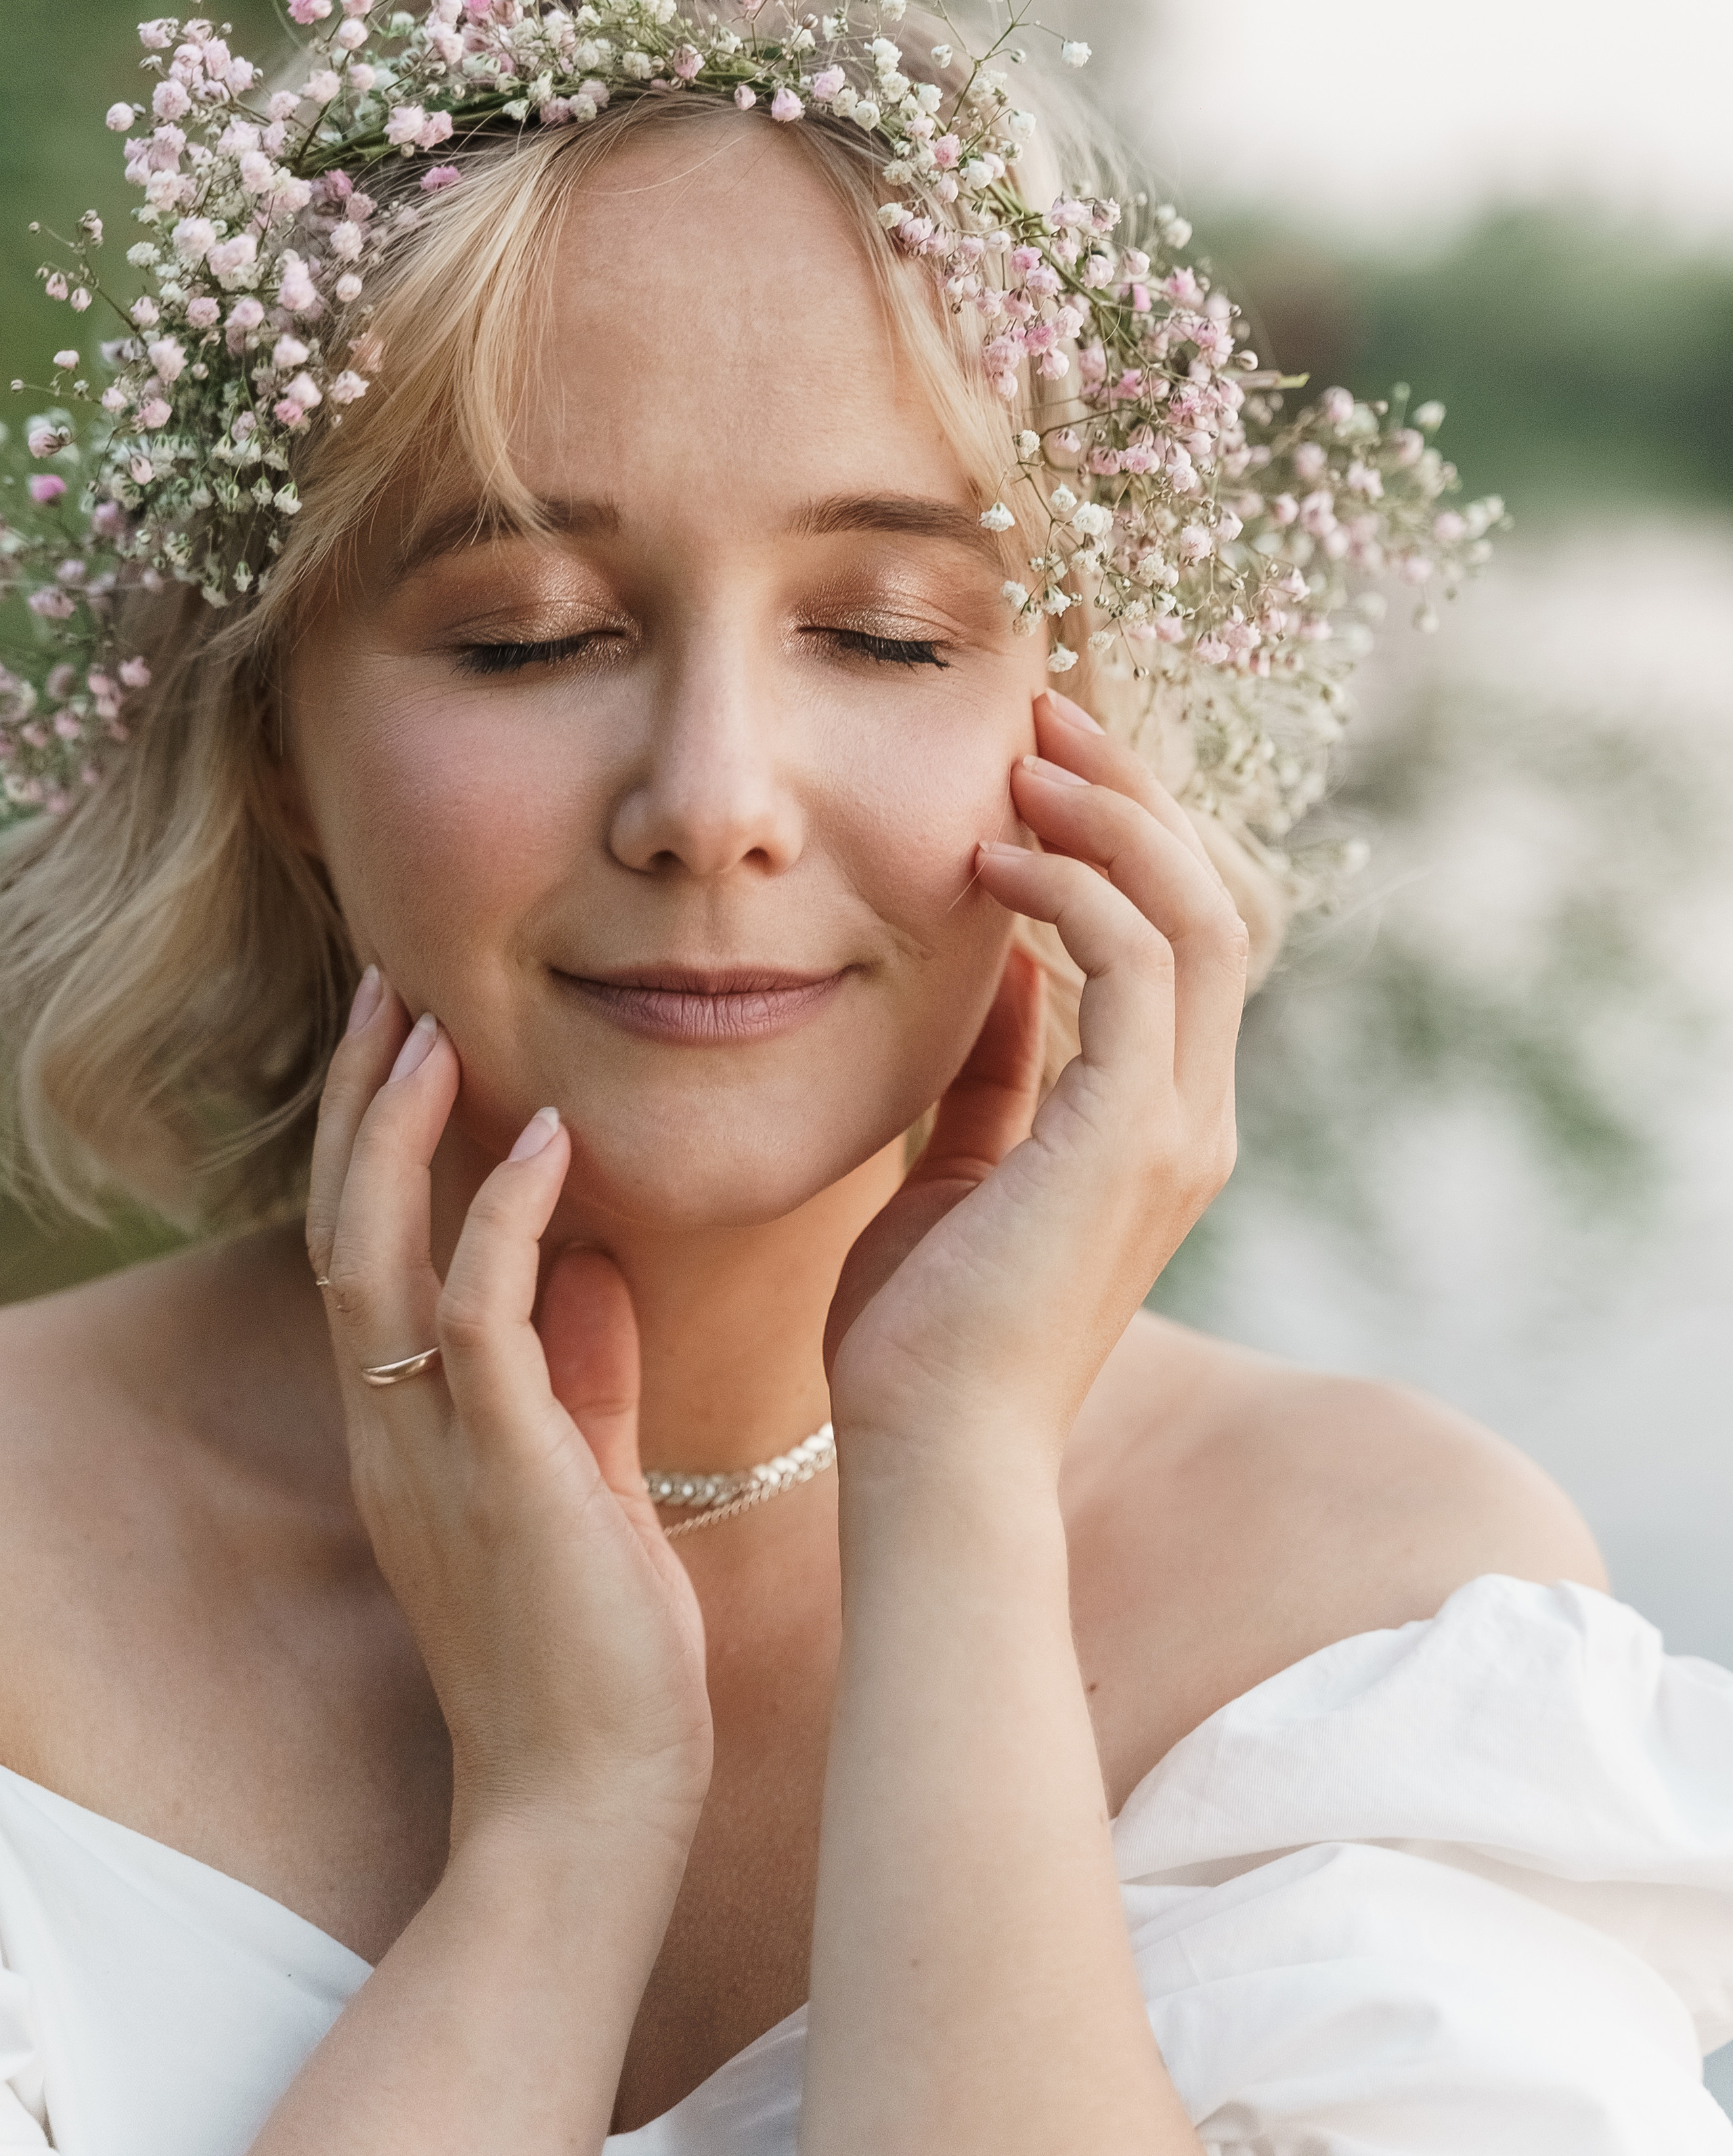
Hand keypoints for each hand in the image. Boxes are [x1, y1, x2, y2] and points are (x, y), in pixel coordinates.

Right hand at [305, 979, 711, 1851]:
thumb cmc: (598, 1656)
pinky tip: (540, 1136)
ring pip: (373, 1251)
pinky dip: (499, 1215)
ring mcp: (428, 1449)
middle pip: (338, 1227)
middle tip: (393, 991)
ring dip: (400, 1131)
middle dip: (363, 1105)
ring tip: (432, 1025)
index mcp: (409, 1430)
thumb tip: (593, 1266)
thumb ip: (577, 1379)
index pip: (366, 1254)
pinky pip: (475, 1314)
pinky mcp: (497, 1469)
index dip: (377, 1144)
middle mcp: (391, 1427)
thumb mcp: (582, 1484)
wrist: (593, 1811)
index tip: (413, 1043)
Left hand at [824, 689, 1247, 1468]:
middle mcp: (1193, 1117)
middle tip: (1042, 715)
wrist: (929, 1456)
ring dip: (1109, 817)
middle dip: (1131, 794)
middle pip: (1208, 900)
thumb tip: (1005, 969)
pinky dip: (1073, 888)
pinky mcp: (1131, 1135)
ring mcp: (1177, 1127)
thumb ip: (999, 1073)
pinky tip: (990, 858)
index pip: (1180, 938)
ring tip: (1020, 757)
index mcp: (1159, 1124)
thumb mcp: (962, 1169)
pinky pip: (1132, 961)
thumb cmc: (925, 1333)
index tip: (1039, 762)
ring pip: (1191, 912)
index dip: (1127, 835)